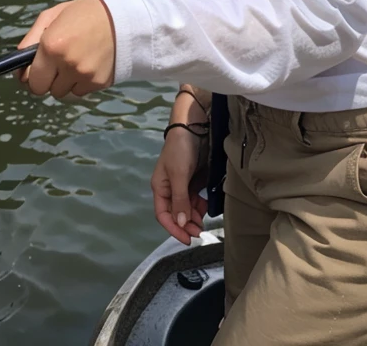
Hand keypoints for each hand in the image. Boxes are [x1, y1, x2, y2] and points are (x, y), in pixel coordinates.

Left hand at [16, 0, 115, 97]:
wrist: (121, 19)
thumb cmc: (82, 14)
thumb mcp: (52, 16)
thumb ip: (30, 39)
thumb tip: (18, 64)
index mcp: (51, 46)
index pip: (31, 80)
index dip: (30, 76)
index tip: (33, 71)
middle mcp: (66, 64)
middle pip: (44, 90)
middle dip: (45, 80)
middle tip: (53, 66)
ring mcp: (84, 75)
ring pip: (62, 93)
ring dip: (63, 82)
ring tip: (74, 62)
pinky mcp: (98, 83)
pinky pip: (80, 92)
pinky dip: (80, 82)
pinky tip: (87, 64)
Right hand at [151, 126, 208, 244]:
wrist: (193, 128)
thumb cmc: (180, 150)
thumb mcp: (179, 175)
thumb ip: (180, 200)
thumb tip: (180, 223)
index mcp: (160, 188)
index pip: (163, 215)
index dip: (173, 228)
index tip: (187, 239)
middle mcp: (169, 189)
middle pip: (176, 214)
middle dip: (186, 224)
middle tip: (200, 232)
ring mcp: (182, 186)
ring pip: (186, 209)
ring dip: (194, 217)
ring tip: (204, 220)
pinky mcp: (193, 181)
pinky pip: (195, 201)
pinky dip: (200, 207)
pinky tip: (206, 206)